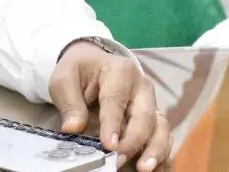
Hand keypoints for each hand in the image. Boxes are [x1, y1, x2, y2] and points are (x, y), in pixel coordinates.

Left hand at [49, 42, 171, 170]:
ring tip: (143, 169)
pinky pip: (164, 139)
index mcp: (120, 71)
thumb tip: (73, 128)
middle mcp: (142, 88)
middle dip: (134, 141)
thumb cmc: (80, 72)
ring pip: (161, 128)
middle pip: (144, 116)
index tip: (108, 145)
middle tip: (119, 160)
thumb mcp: (65, 78)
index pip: (116, 99)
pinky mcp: (155, 121)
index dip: (113, 123)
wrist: (93, 67)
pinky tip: (155, 169)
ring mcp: (151, 105)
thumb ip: (69, 102)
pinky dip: (162, 155)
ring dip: (155, 150)